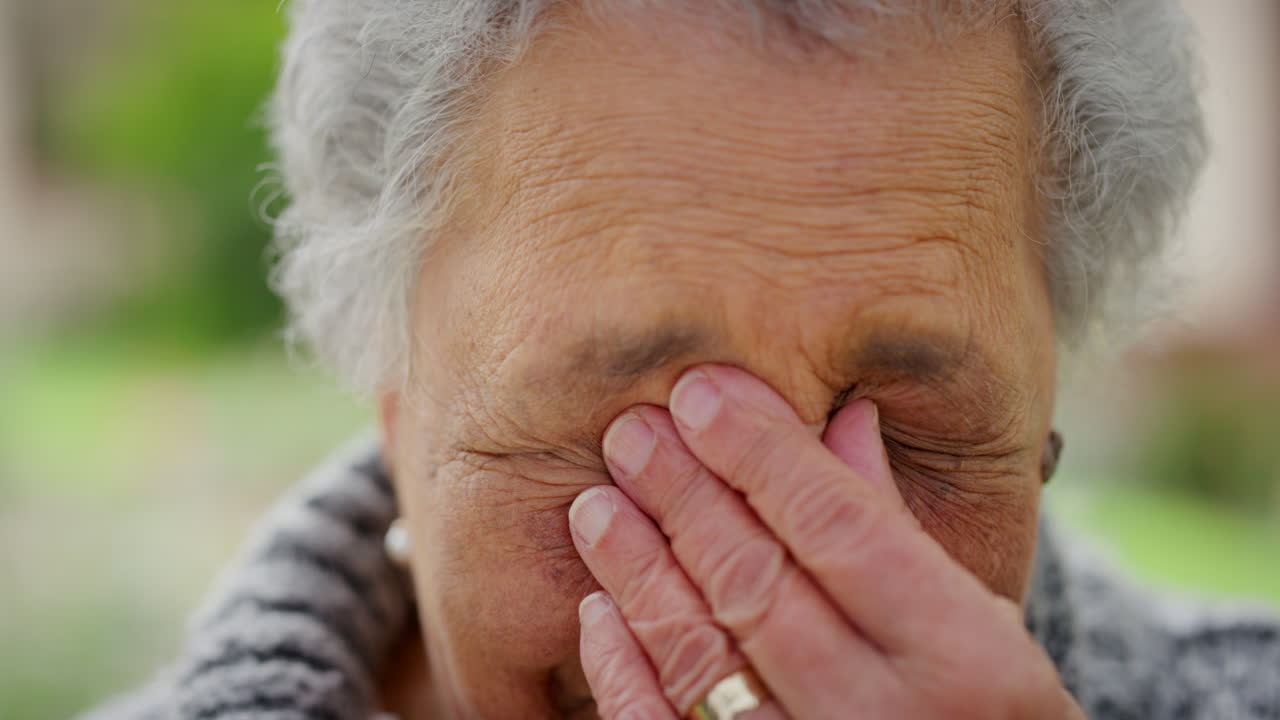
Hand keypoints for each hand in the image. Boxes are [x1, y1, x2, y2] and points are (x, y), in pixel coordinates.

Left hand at [570, 365, 1082, 718]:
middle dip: (683, 495)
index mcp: (962, 661)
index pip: (840, 525)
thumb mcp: (984, 633)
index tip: (700, 392)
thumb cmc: (984, 718)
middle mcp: (879, 718)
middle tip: (630, 433)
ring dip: (638, 570)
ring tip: (597, 504)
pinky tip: (600, 609)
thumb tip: (846, 416)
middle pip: (756, 580)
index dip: (761, 451)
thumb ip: (903, 533)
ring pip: (698, 654)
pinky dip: (622, 670)